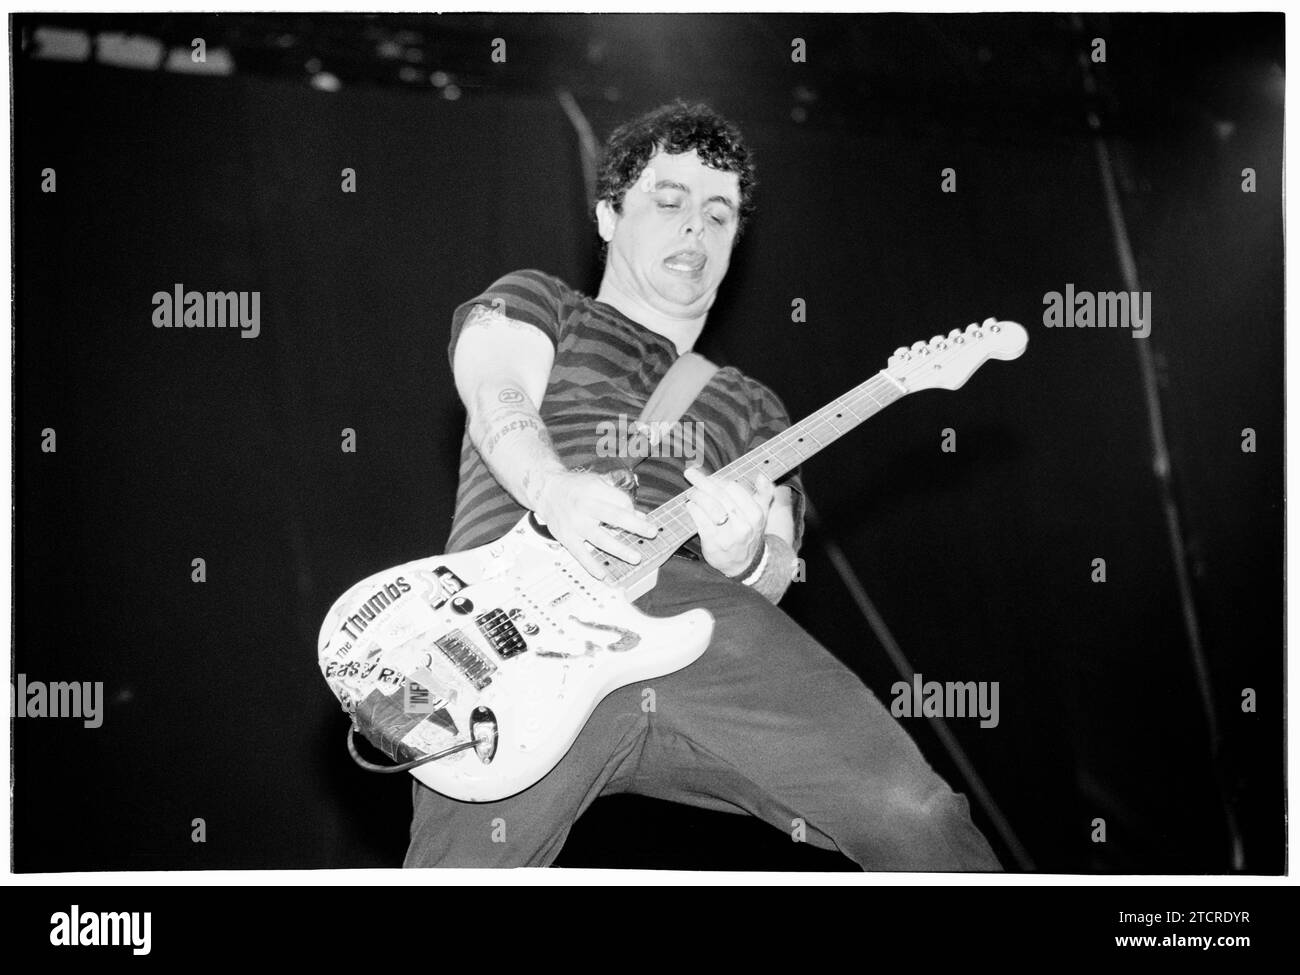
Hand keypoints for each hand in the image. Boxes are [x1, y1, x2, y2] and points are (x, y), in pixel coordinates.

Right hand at [534, 470, 657, 580]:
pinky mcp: (566, 537)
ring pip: (600, 539)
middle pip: (614, 517)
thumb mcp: (597, 484)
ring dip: (619, 549)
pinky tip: (603, 574)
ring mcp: (575, 523)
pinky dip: (591, 565)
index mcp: (594, 490)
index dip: (633, 512)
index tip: (639, 519)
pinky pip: (580, 554)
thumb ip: (618, 499)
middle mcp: (585, 507)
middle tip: (652, 533)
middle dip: (635, 526)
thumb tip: (640, 517)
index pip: (621, 502)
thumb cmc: (576, 488)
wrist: (546, 490)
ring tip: (635, 558)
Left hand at [683, 467, 774, 577]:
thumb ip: (765, 493)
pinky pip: (699, 519)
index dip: (719, 480)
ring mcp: (727, 535)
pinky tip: (691, 506)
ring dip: (696, 494)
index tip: (710, 477)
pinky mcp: (712, 542)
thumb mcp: (762, 514)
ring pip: (708, 505)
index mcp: (756, 514)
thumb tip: (761, 476)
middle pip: (719, 495)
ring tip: (691, 492)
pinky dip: (693, 509)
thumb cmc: (750, 533)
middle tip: (690, 473)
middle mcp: (743, 524)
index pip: (734, 488)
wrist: (744, 564)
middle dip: (703, 481)